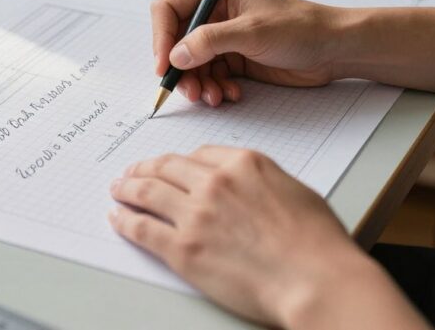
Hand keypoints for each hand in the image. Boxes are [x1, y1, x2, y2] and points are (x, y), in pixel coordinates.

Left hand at [108, 146, 379, 326]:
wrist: (316, 280)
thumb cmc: (317, 243)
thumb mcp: (294, 190)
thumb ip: (261, 181)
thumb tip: (245, 187)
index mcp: (243, 163)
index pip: (199, 154)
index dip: (179, 161)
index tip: (170, 166)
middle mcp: (215, 182)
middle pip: (167, 167)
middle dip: (145, 168)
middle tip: (132, 172)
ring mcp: (196, 215)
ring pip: (148, 192)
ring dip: (127, 188)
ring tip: (118, 189)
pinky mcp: (183, 249)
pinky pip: (143, 228)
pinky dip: (125, 221)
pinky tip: (119, 218)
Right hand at [151, 0, 343, 106]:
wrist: (334, 49)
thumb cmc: (301, 26)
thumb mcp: (252, 31)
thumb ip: (210, 41)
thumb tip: (176, 55)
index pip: (169, 10)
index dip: (161, 37)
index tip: (163, 65)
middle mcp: (216, 14)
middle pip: (177, 42)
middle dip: (180, 69)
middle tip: (188, 91)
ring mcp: (224, 38)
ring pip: (192, 64)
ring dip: (198, 83)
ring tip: (213, 97)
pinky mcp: (235, 59)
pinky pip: (211, 76)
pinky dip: (215, 88)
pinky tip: (231, 95)